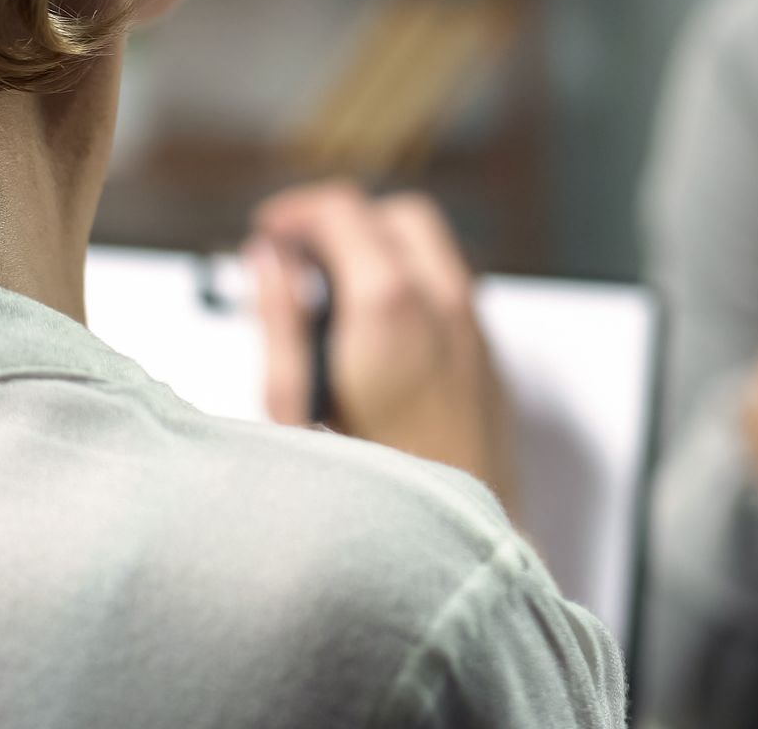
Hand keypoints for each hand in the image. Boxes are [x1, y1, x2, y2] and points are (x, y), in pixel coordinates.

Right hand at [245, 182, 512, 503]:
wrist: (455, 548)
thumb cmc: (372, 494)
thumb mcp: (294, 406)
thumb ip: (280, 319)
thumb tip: (268, 259)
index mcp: (390, 304)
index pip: (343, 209)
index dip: (296, 212)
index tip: (268, 234)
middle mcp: (445, 304)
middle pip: (397, 215)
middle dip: (345, 221)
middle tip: (298, 256)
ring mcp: (475, 330)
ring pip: (433, 250)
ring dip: (382, 252)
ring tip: (332, 296)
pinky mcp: (489, 358)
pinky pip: (453, 291)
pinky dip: (413, 285)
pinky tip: (375, 331)